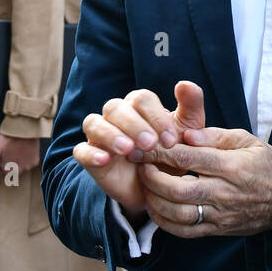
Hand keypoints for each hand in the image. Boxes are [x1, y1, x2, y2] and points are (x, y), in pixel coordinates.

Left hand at [0, 133, 40, 173]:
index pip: (2, 171)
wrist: (25, 128)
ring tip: (18, 150)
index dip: (2, 162)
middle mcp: (18, 171)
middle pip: (12, 170)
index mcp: (7, 169)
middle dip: (10, 163)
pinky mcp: (35, 161)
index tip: (3, 154)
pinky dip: (27, 159)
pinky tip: (25, 150)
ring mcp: (27, 167)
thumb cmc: (8, 137)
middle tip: (10, 151)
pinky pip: (29, 163)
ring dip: (19, 162)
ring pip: (21, 168)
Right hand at [71, 80, 207, 216]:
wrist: (160, 188)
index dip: (156, 117)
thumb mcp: (188, 132)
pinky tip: (105, 160)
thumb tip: (184, 83)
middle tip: (151, 144)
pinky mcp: (90, 157)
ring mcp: (100, 135)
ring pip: (94, 122)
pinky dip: (91, 154)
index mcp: (139, 106)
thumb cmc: (173, 153)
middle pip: (115, 107)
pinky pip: (81, 151)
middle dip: (134, 125)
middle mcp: (117, 115)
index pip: (141, 99)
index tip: (171, 141)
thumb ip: (190, 106)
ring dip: (111, 134)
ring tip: (129, 149)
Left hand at [135, 126, 271, 237]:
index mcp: (230, 166)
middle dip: (153, 178)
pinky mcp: (217, 230)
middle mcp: (223, 192)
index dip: (161, 151)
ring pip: (178, 213)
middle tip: (141, 166)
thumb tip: (186, 135)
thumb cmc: (262, 164)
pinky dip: (164, 223)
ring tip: (145, 187)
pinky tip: (155, 209)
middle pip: (178, 188)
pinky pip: (185, 231)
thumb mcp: (246, 140)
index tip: (145, 145)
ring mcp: (220, 214)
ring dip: (155, 200)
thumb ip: (215, 135)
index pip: (188, 158)